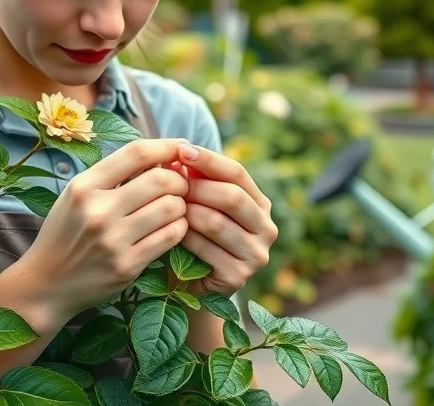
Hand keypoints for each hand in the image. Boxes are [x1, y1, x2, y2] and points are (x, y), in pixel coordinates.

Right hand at [22, 138, 191, 319]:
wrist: (46, 284)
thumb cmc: (66, 233)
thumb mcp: (76, 195)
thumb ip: (113, 176)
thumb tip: (162, 157)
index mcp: (84, 187)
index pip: (136, 153)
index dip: (167, 146)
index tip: (182, 147)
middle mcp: (97, 211)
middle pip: (161, 180)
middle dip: (180, 179)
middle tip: (181, 185)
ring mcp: (113, 240)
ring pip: (171, 208)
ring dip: (181, 205)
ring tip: (174, 208)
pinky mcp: (127, 266)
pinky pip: (170, 237)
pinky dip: (179, 228)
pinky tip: (171, 227)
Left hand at [173, 143, 277, 295]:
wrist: (188, 283)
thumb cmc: (192, 235)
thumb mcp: (197, 203)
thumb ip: (194, 179)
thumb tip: (179, 151)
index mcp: (260, 204)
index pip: (238, 173)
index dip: (209, 159)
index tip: (182, 150)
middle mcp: (267, 228)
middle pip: (232, 197)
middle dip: (197, 187)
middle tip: (171, 184)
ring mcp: (257, 255)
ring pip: (217, 223)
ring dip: (188, 212)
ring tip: (167, 207)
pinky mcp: (240, 277)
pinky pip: (207, 250)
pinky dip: (185, 239)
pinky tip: (171, 233)